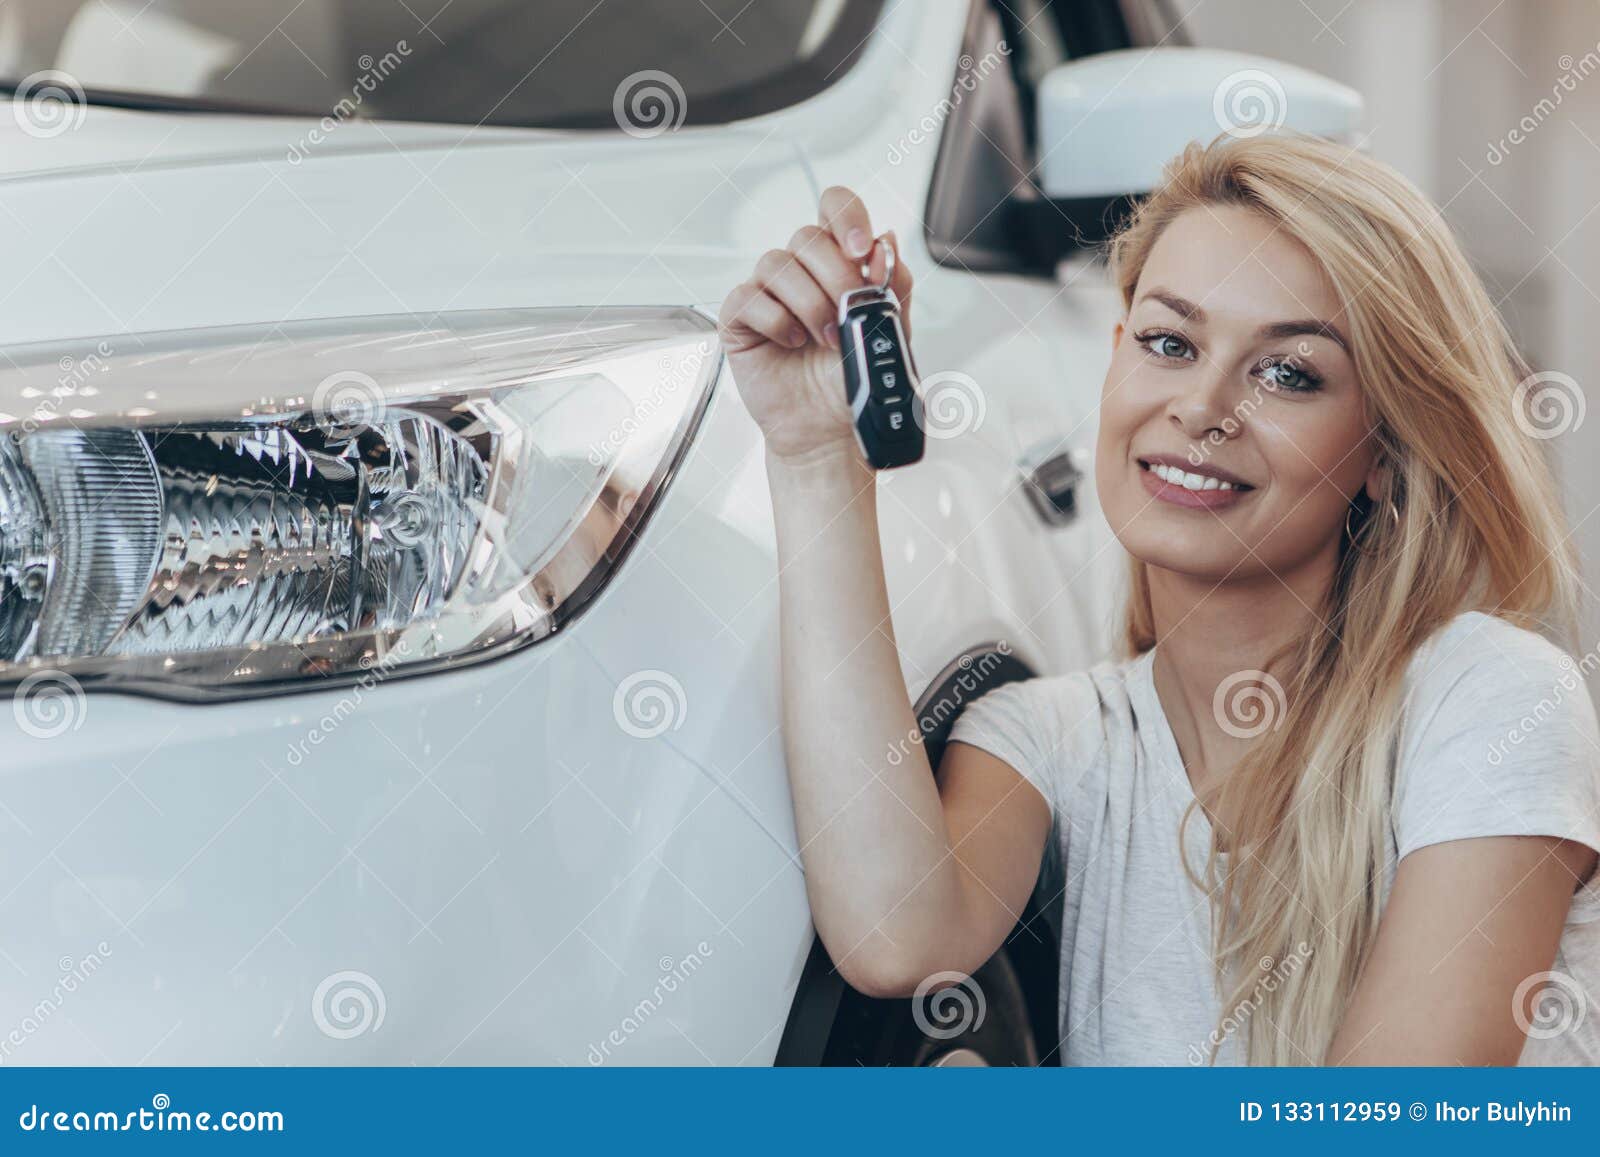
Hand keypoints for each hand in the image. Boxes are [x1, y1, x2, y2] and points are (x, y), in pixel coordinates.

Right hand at [717, 186, 913, 464]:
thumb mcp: (889, 332)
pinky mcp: (741, 319)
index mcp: (837, 263)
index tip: (862, 250)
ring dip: (809, 303)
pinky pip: (748, 297)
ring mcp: (768, 292)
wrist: (829, 429)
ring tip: (825, 340)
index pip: (834, 208)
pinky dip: (775, 320)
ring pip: (777, 264)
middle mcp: (801, 271)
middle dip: (836, 276)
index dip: (847, 216)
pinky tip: (791, 343)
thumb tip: (886, 244)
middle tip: (849, 315)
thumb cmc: (854, 380)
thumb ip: (893, 287)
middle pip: (807, 236)